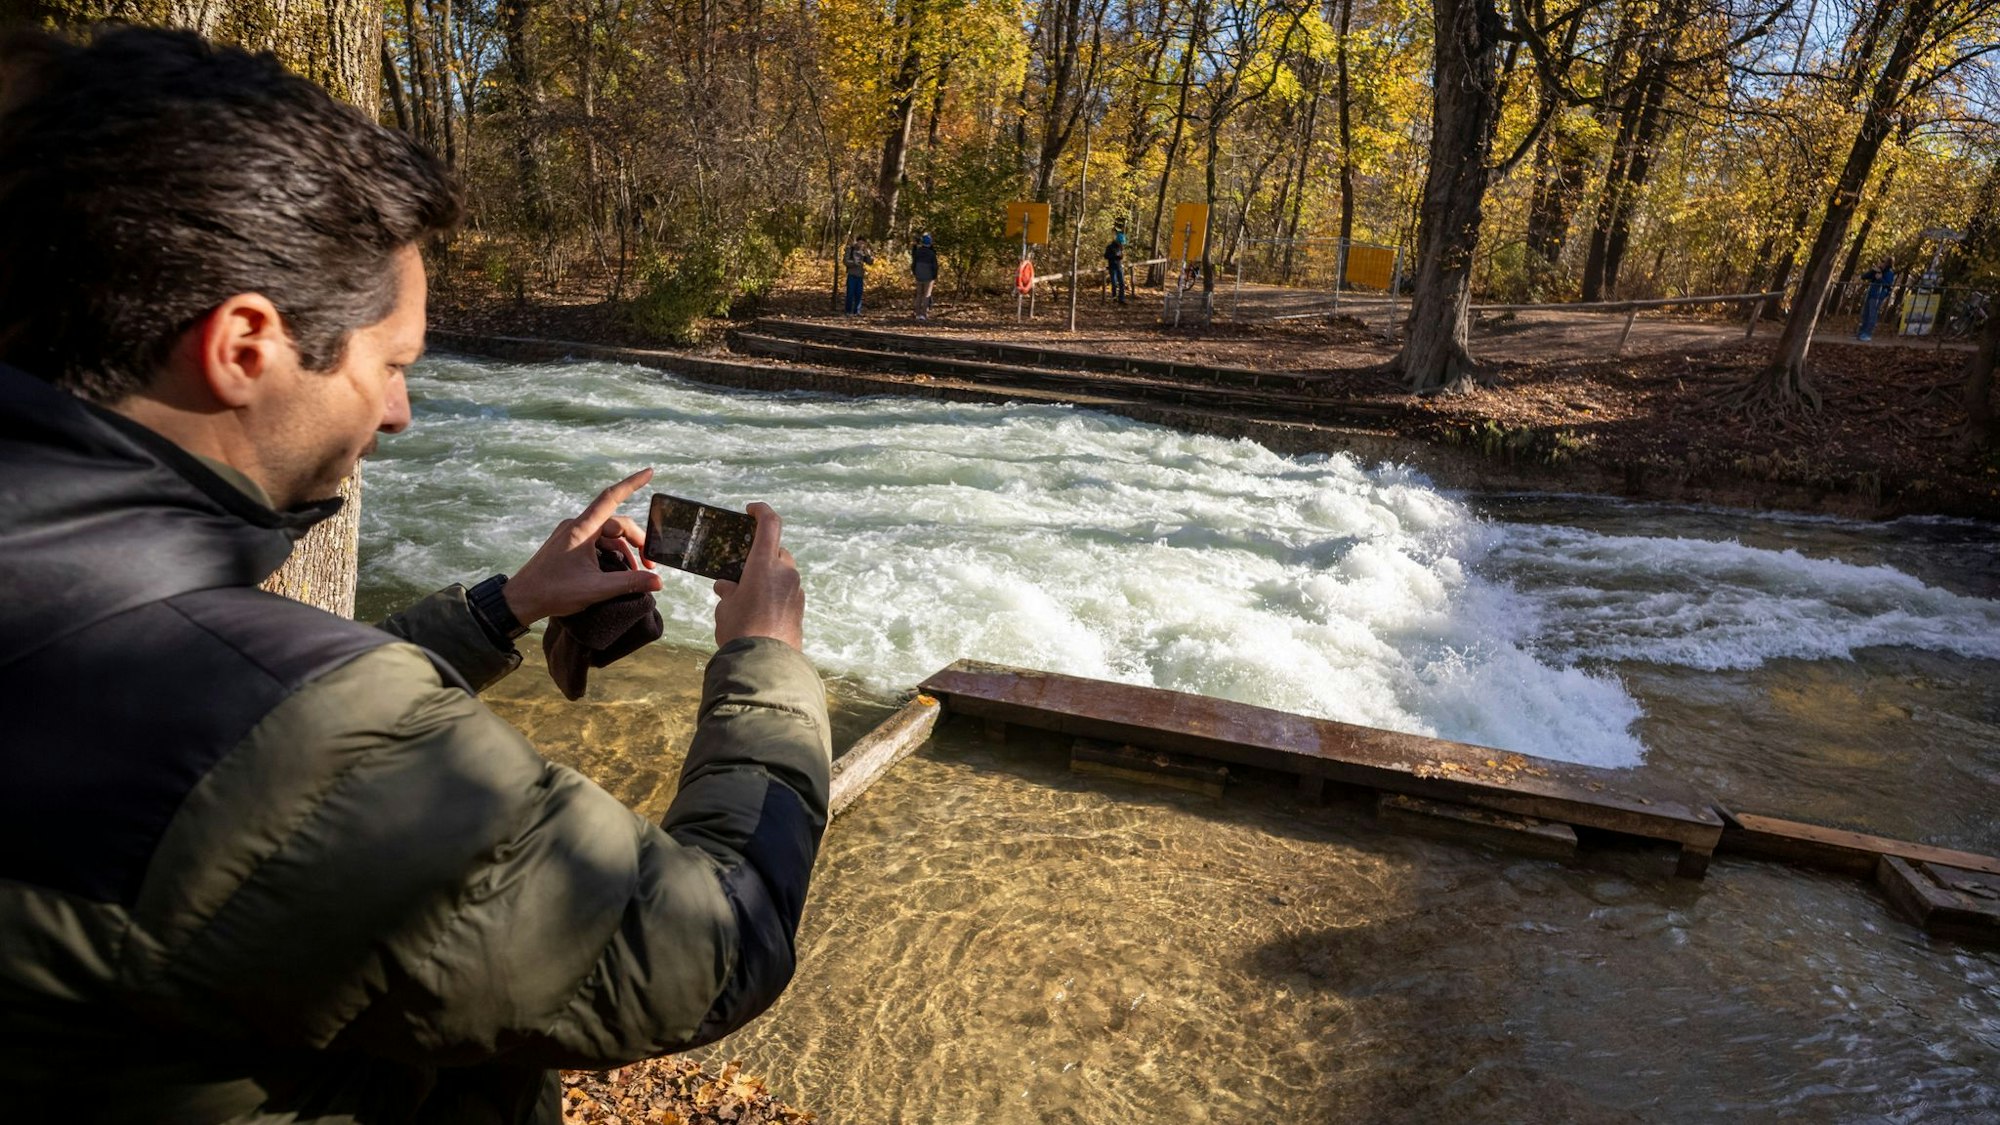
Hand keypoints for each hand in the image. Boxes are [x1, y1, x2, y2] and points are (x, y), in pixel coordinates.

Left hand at [503, 468, 661, 625]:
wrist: (521, 599)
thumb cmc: (553, 592)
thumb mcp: (596, 589)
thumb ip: (629, 583)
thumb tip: (658, 581)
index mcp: (582, 529)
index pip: (611, 498)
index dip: (632, 484)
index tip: (649, 472)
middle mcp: (576, 526)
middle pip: (616, 523)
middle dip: (637, 540)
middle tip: (650, 564)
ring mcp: (571, 535)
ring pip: (607, 534)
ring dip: (625, 549)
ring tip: (637, 572)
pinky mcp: (568, 545)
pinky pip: (597, 542)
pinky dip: (611, 553)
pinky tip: (618, 570)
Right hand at [711, 502, 804, 650]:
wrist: (765, 665)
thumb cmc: (741, 631)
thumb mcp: (725, 608)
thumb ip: (728, 591)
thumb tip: (727, 587)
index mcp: (765, 564)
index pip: (770, 524)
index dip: (761, 511)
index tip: (750, 510)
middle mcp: (786, 573)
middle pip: (776, 551)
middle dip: (760, 557)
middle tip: (740, 571)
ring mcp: (796, 590)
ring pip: (783, 573)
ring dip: (768, 576)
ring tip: (747, 595)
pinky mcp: (800, 608)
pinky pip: (787, 591)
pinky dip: (775, 593)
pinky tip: (759, 610)